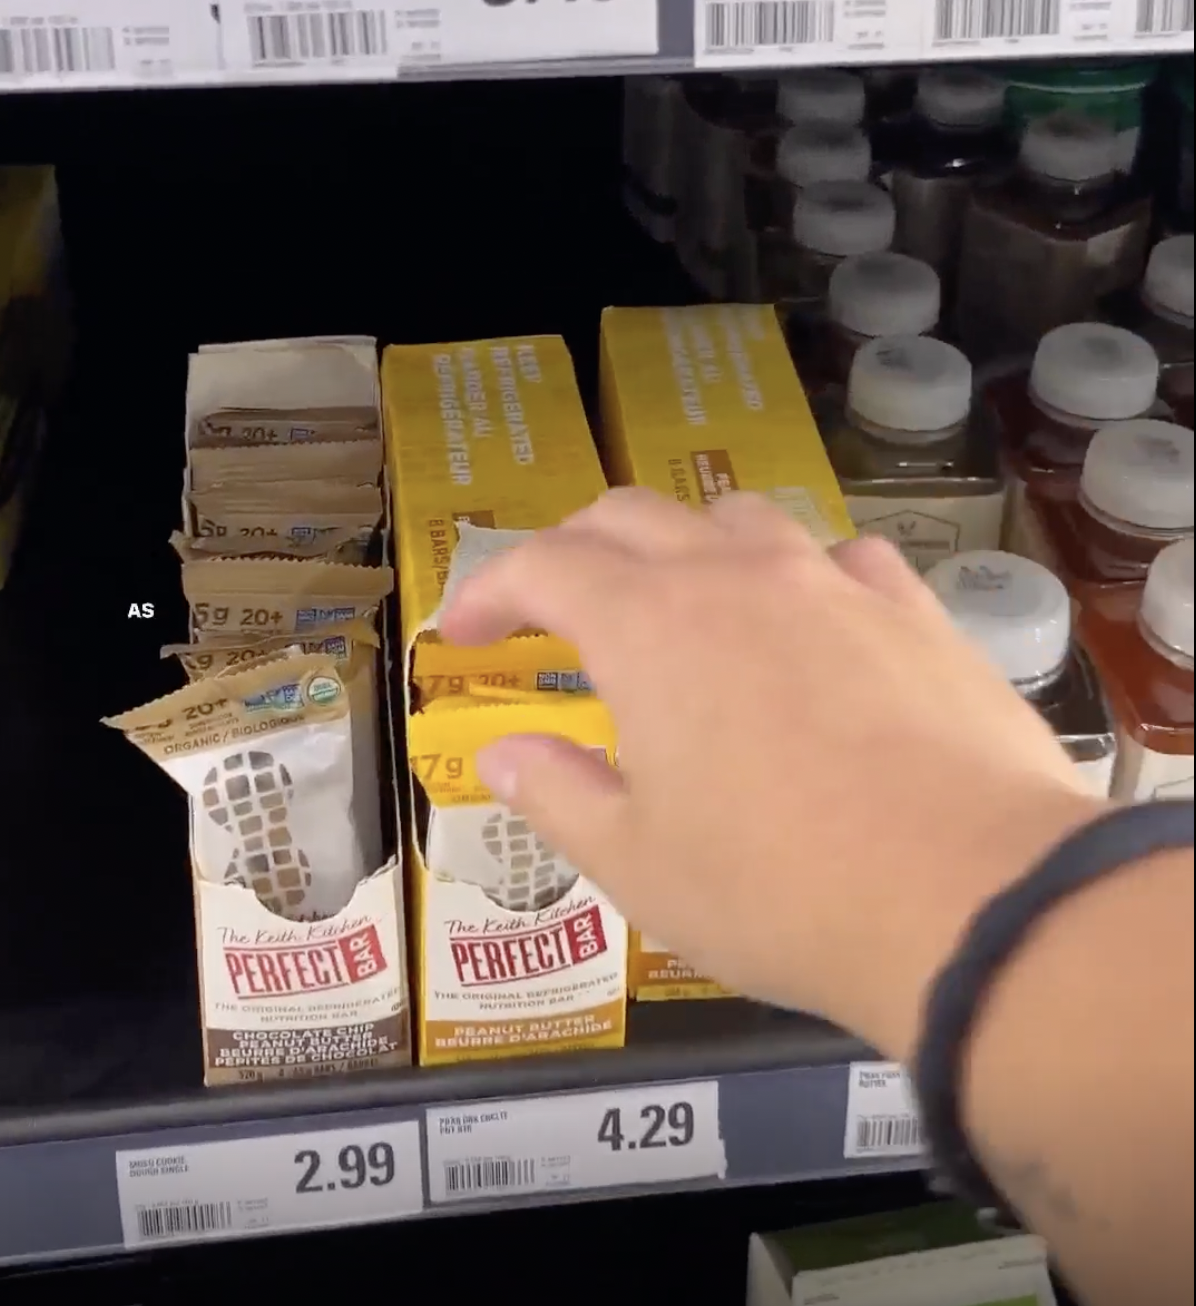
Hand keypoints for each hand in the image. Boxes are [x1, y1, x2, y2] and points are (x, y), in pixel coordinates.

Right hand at [439, 488, 1102, 1058]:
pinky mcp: (916, 613)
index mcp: (650, 627)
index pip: (542, 567)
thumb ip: (558, 795)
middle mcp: (737, 578)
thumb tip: (503, 755)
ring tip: (681, 603)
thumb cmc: (777, 891)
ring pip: (739, 520)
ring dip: (687, 547)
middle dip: (575, 551)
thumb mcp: (638, 863)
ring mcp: (835, 584)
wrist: (973, 897)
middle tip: (554, 607)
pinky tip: (810, 619)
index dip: (489, 590)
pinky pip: (841, 558)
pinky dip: (798, 575)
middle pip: (632, 518)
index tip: (462, 632)